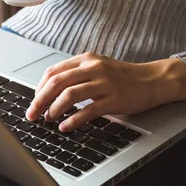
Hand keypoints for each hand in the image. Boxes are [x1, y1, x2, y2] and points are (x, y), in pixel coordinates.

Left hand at [25, 53, 185, 131]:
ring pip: (69, 95)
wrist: (153, 80)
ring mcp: (104, 83)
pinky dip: (73, 119)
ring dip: (54, 109)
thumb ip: (76, 75)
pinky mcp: (114, 98)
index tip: (33, 102)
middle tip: (32, 115)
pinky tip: (65, 126)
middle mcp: (93, 68)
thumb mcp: (98, 68)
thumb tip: (49, 93)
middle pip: (57, 83)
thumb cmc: (123, 77)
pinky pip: (88, 110)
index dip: (38, 89)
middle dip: (40, 100)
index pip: (53, 72)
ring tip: (49, 119)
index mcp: (86, 59)